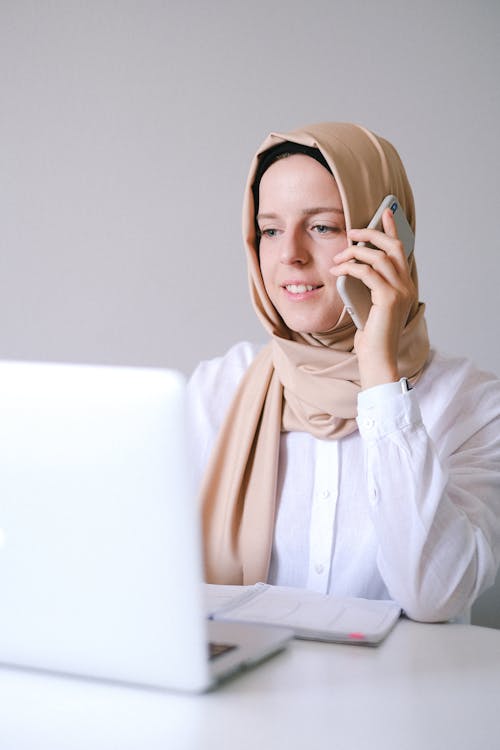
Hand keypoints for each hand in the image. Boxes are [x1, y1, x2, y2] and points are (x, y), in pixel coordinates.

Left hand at [330, 208, 416, 389]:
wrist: (377, 358)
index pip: (400, 250)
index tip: (384, 213)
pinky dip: (351, 267)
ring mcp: (400, 291)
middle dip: (371, 234)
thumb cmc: (371, 336)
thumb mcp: (368, 305)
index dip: (392, 229)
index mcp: (404, 285)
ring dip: (356, 252)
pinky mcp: (389, 298)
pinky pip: (367, 272)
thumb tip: (352, 266)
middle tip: (352, 232)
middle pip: (392, 247)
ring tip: (338, 256)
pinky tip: (338, 269)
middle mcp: (406, 286)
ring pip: (379, 257)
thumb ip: (368, 286)